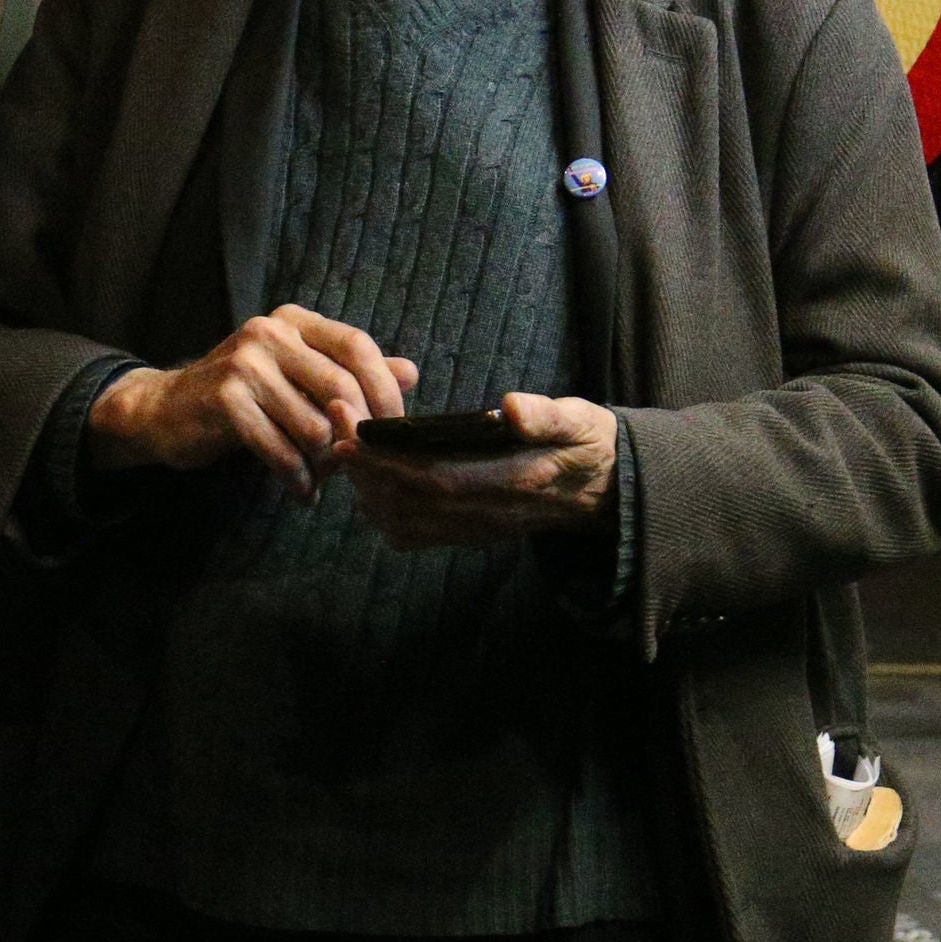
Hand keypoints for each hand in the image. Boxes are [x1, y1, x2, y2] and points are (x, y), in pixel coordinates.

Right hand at [88, 306, 418, 497]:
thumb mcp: (296, 375)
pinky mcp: (225, 399)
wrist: (167, 410)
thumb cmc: (243, 395)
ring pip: (313, 424)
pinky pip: (279, 448)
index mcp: (295, 321)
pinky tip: (302, 493)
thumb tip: (411, 372)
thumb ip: (350, 373)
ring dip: (325, 463)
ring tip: (322, 478)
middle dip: (357, 434)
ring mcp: (246, 363)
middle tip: (360, 465)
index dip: (383, 390)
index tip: (394, 430)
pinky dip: (297, 477)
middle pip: (341, 386)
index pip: (358, 346)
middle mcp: (271, 332)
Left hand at [336, 391, 617, 550]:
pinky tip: (372, 483)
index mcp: (511, 482)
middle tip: (334, 427)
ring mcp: (476, 528)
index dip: (386, 461)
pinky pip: (415, 535)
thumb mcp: (578, 420)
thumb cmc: (588, 444)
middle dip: (364, 468)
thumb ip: (546, 416)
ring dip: (367, 490)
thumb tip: (511, 406)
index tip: (351, 433)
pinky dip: (383, 512)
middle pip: (407, 501)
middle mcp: (487, 514)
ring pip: (404, 523)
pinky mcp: (470, 533)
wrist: (605, 489)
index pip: (433, 477)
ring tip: (346, 451)